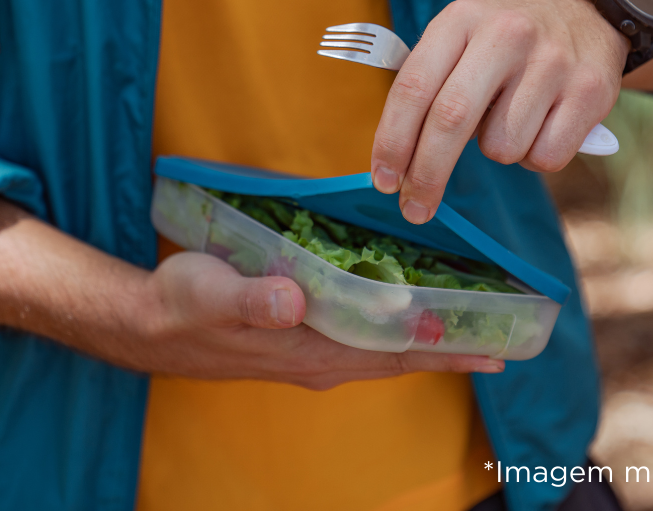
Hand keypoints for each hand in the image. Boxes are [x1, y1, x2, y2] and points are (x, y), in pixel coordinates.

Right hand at [137, 251, 501, 388]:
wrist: (148, 325)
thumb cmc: (184, 306)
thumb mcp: (212, 295)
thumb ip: (252, 299)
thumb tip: (293, 300)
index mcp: (310, 350)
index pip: (393, 354)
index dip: (443, 351)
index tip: (493, 348)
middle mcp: (320, 359)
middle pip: (400, 357)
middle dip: (452, 349)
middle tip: (504, 337)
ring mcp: (311, 352)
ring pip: (383, 350)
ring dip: (427, 340)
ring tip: (470, 325)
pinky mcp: (300, 338)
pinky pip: (361, 338)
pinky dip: (392, 326)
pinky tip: (403, 309)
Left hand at [370, 0, 627, 223]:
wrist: (586, 16)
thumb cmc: (506, 45)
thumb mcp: (461, 39)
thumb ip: (427, 85)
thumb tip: (394, 161)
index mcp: (461, 20)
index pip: (413, 86)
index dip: (393, 140)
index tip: (383, 180)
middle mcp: (506, 35)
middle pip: (451, 119)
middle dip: (427, 173)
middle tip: (414, 208)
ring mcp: (551, 62)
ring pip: (501, 147)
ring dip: (498, 151)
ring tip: (512, 121)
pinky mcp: (590, 91)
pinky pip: (545, 158)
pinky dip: (536, 155)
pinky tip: (543, 126)